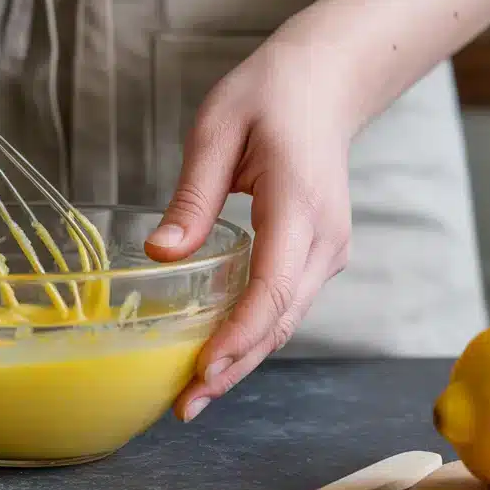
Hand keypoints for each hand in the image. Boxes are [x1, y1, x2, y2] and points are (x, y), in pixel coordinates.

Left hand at [145, 32, 355, 420]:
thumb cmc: (268, 95)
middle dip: (233, 368)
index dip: (238, 336)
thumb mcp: (215, 133)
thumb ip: (192, 199)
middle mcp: (324, 239)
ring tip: (195, 394)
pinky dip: (254, 333)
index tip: (202, 371)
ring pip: (286, 320)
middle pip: (281, 320)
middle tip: (184, 407)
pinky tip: (219, 352)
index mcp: (299, 207)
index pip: (273, 289)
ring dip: (243, 358)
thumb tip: (161, 254)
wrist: (325, 82)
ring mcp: (328, 249)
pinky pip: (286, 303)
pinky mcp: (318, 252)